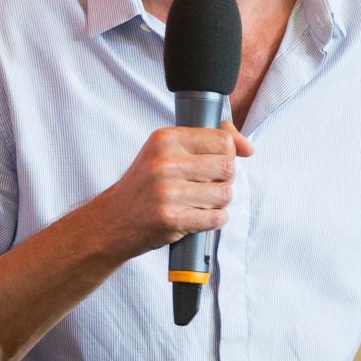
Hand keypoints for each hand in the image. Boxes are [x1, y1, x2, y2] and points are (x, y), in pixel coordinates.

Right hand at [89, 122, 253, 257]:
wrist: (113, 219)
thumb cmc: (144, 185)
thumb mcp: (165, 151)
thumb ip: (206, 141)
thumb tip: (248, 147)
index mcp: (164, 139)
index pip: (222, 139)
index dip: (226, 153)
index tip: (213, 163)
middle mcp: (165, 162)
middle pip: (228, 167)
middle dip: (222, 179)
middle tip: (202, 185)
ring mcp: (168, 191)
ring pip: (225, 194)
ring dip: (217, 202)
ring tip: (196, 202)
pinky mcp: (172, 218)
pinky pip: (217, 218)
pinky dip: (212, 221)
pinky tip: (194, 217)